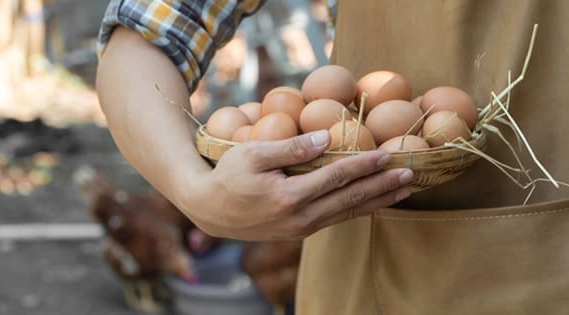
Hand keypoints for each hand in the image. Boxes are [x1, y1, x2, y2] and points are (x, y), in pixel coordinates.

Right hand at [182, 130, 412, 240]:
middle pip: (351, 199)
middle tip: (410, 173)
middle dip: (383, 186)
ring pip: (347, 213)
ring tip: (402, 190)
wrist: (208, 210)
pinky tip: (372, 201)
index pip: (337, 177)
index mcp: (289, 196)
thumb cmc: (226, 175)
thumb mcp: (252, 153)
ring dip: (377, 201)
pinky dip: (358, 209)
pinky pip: (335, 219)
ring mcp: (300, 228)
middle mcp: (300, 217)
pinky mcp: (298, 232)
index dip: (365, 164)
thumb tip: (328, 136)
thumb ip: (291, 147)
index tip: (388, 152)